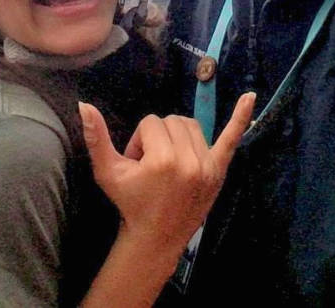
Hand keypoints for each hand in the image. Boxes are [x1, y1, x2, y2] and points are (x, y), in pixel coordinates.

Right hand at [79, 92, 254, 253]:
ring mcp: (208, 166)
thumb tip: (84, 105)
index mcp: (163, 159)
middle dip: (157, 137)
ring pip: (191, 125)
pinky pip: (232, 139)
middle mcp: (189, 160)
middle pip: (171, 121)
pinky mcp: (219, 171)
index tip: (137, 164)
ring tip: (168, 162)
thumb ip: (96, 138)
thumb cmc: (130, 203)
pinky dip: (240, 118)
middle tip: (151, 166)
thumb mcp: (107, 172)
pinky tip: (250, 97)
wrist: (156, 237)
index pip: (150, 122)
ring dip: (178, 136)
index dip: (139, 140)